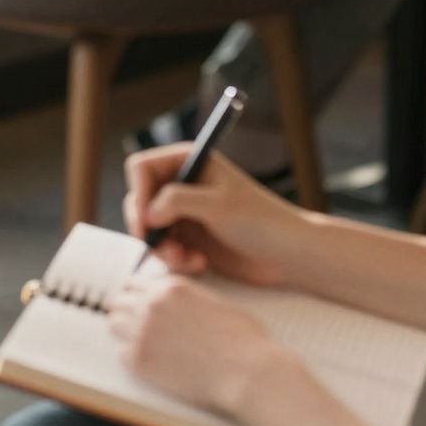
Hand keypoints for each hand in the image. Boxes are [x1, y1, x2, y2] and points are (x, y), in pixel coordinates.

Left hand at [108, 268, 276, 415]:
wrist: (245, 371)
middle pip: (119, 301)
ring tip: (144, 344)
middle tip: (138, 326)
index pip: (135, 282)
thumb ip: (188, 299)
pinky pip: (122, 354)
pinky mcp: (139, 360)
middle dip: (127, 311)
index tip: (141, 305)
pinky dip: (134, 358)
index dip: (139, 295)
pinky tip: (154, 363)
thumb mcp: (215, 302)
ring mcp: (142, 331)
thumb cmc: (242, 340)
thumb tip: (179, 307)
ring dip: (125, 332)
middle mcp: (151, 304)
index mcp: (170, 287)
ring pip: (114, 324)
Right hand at [123, 143, 301, 288]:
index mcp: (189, 161)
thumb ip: (177, 201)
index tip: (146, 221)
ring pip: (148, 229)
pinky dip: (175, 260)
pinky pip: (164, 249)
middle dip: (147, 228)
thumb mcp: (218, 206)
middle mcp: (182, 184)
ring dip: (161, 249)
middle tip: (160, 249)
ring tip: (185, 261)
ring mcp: (184, 212)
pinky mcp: (189, 238)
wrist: (287, 254)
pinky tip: (199, 265)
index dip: (138, 193)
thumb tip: (146, 211)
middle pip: (139, 200)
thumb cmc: (260, 221)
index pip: (141, 167)